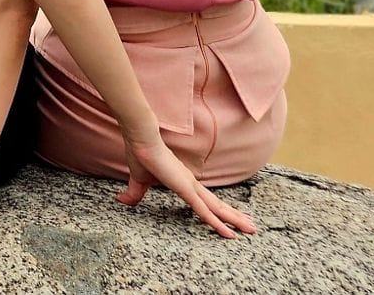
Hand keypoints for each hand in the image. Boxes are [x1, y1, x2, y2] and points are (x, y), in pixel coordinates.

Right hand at [120, 132, 257, 237]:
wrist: (141, 141)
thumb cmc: (141, 156)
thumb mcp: (139, 181)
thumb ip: (135, 193)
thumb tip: (122, 200)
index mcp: (184, 182)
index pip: (206, 199)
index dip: (219, 209)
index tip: (232, 217)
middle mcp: (192, 185)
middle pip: (218, 205)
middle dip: (236, 216)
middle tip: (251, 227)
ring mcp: (191, 187)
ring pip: (218, 209)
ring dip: (235, 220)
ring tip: (252, 230)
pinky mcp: (187, 190)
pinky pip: (205, 211)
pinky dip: (217, 223)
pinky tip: (228, 233)